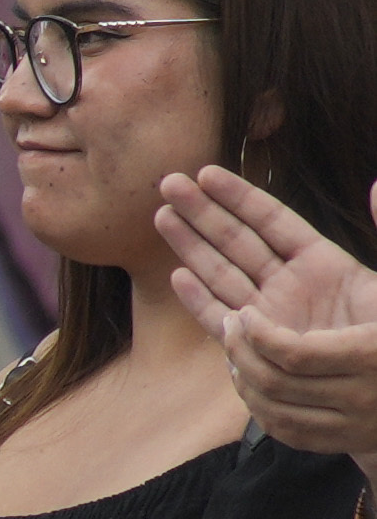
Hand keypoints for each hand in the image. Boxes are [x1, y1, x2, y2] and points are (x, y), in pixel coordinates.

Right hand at [160, 168, 376, 465]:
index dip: (239, 196)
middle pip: (236, 240)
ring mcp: (269, 315)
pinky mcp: (256, 346)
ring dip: (189, 245)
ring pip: (220, 272)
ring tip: (162, 215)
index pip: (272, 220)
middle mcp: (288, 284)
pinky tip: (177, 276)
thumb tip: (376, 186)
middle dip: (201, 212)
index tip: (207, 173)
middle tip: (169, 183)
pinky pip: (219, 321)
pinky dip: (199, 301)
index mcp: (322, 261)